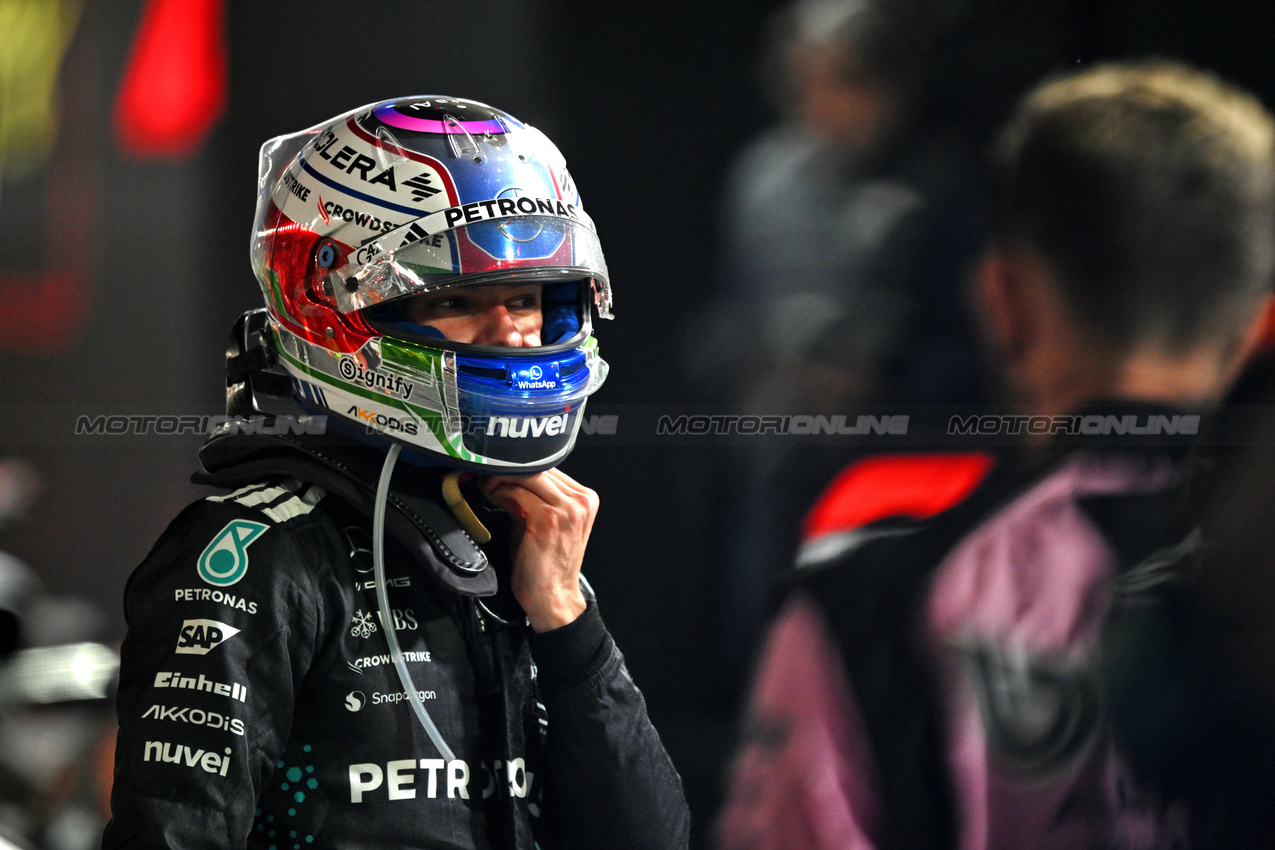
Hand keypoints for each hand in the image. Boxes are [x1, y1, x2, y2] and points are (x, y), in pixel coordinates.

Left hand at [479, 468, 596, 631]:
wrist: (552, 597)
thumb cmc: (546, 564)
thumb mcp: (546, 522)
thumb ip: (533, 496)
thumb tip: (507, 476)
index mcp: (585, 498)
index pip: (549, 466)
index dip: (521, 466)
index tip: (499, 472)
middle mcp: (581, 501)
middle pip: (539, 466)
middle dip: (508, 469)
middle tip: (487, 478)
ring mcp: (568, 509)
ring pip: (527, 475)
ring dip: (502, 479)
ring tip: (488, 488)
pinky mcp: (549, 519)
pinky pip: (518, 492)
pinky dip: (501, 492)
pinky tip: (494, 499)